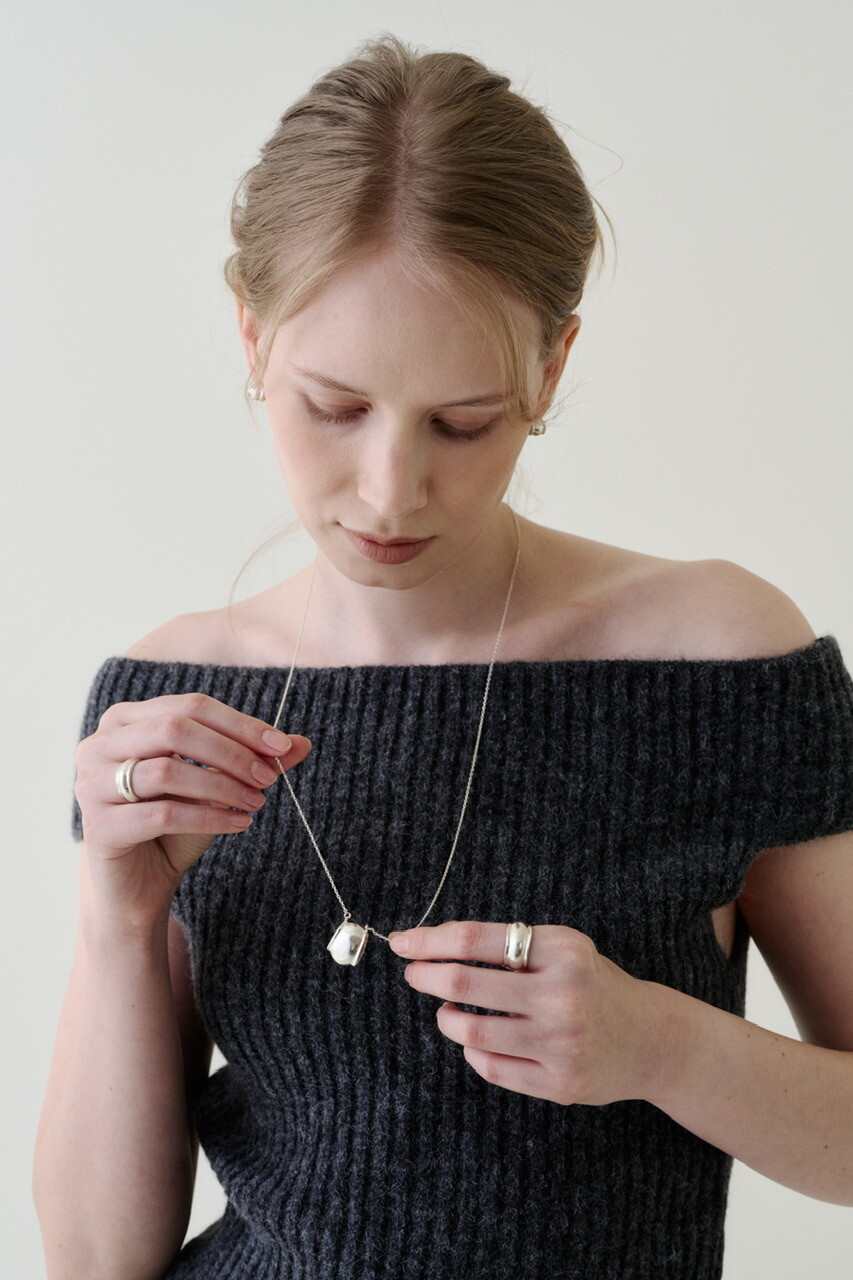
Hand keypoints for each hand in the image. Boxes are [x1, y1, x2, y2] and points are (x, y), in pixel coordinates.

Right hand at [74, 691, 310, 931]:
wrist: (140, 885)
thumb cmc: (174, 826)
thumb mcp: (217, 785)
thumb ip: (252, 760)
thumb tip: (302, 743)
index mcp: (125, 720)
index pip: (190, 706)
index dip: (240, 724)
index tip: (282, 746)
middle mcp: (98, 744)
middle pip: (175, 728)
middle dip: (231, 752)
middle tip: (269, 777)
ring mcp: (91, 785)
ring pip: (168, 770)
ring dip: (223, 786)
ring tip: (257, 803)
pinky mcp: (98, 827)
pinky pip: (163, 815)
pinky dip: (210, 817)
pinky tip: (240, 824)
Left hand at [389, 920, 662, 1106]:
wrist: (651, 1039)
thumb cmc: (592, 984)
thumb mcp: (563, 948)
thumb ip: (510, 946)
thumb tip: (434, 947)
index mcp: (562, 949)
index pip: (475, 940)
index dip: (429, 941)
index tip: (403, 943)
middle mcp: (562, 994)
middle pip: (464, 982)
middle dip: (426, 976)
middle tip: (413, 975)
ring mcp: (560, 1042)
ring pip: (471, 1031)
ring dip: (447, 1018)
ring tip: (447, 1011)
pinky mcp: (559, 1084)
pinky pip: (490, 1067)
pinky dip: (472, 1051)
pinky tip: (477, 1040)